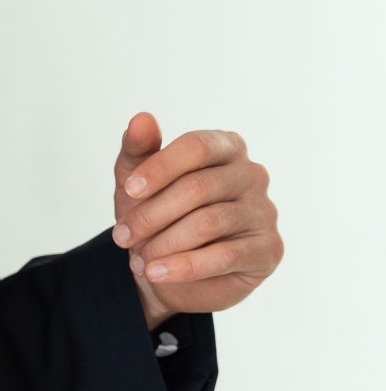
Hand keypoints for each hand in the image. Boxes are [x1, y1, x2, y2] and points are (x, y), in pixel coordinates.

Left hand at [111, 112, 282, 330]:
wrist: (171, 272)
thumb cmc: (157, 216)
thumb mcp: (137, 182)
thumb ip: (138, 150)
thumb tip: (141, 118)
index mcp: (226, 147)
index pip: (197, 146)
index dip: (160, 167)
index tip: (130, 190)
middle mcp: (252, 175)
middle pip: (198, 187)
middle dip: (152, 214)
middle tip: (122, 236)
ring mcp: (265, 212)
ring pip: (208, 222)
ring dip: (164, 243)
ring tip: (139, 260)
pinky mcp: (269, 249)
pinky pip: (225, 256)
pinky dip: (184, 266)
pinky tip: (157, 272)